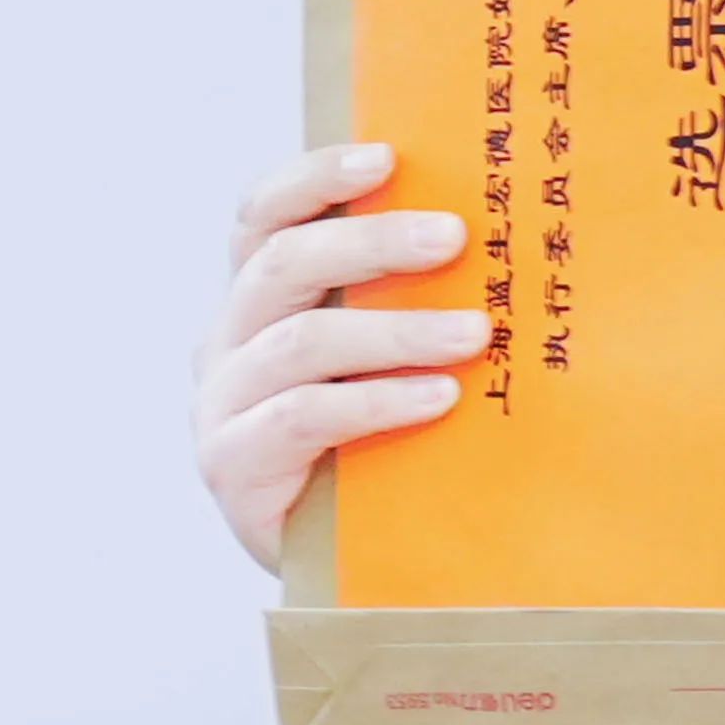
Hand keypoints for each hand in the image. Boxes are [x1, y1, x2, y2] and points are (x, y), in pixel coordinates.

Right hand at [198, 141, 489, 567]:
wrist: (347, 567)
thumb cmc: (382, 447)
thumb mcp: (387, 363)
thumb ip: (408, 302)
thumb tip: (503, 235)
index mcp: (256, 299)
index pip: (262, 214)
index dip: (315, 178)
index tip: (387, 156)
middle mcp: (226, 341)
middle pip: (282, 264)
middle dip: (372, 243)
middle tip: (456, 237)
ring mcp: (220, 404)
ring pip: (300, 341)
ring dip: (395, 331)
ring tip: (475, 334)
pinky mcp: (232, 466)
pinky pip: (304, 417)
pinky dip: (377, 401)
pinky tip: (439, 398)